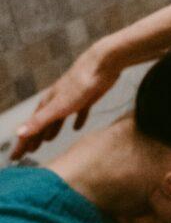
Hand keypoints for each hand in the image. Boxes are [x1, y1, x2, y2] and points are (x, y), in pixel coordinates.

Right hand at [11, 41, 119, 157]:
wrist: (102, 65)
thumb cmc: (79, 85)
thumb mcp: (58, 107)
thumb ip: (40, 121)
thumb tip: (18, 133)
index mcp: (47, 104)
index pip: (31, 127)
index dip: (23, 143)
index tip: (15, 157)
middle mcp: (56, 101)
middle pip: (43, 123)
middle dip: (34, 138)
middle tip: (28, 153)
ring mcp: (72, 98)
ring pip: (58, 118)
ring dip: (52, 130)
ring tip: (48, 141)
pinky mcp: (88, 97)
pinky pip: (79, 112)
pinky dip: (77, 121)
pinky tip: (77, 128)